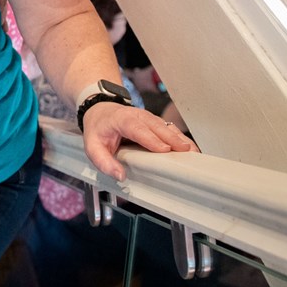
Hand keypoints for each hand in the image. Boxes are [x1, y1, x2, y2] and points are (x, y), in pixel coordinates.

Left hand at [81, 102, 196, 181]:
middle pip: (158, 126)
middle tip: (186, 152)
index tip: (164, 150)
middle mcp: (138, 116)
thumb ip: (103, 162)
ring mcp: (149, 118)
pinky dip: (180, 138)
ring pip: (167, 126)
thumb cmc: (98, 128)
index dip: (151, 139)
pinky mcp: (156, 123)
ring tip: (194, 153)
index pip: (138, 128)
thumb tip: (120, 176)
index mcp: (122, 120)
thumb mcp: (92, 146)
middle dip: (172, 138)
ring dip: (180, 139)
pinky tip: (191, 149)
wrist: (100, 110)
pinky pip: (170, 129)